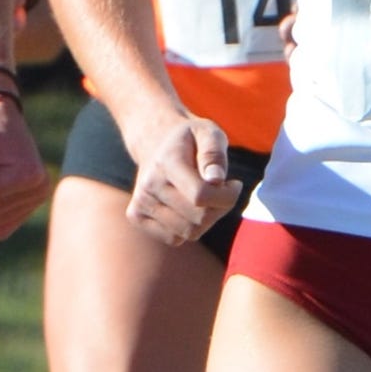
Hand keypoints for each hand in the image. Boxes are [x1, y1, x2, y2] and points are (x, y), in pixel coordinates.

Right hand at [123, 113, 242, 244]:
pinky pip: (174, 239)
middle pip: (199, 218)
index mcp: (166, 162)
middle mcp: (148, 185)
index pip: (200, 195)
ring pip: (189, 232)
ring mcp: (139, 202)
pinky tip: (191, 208)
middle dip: (221, 208)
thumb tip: (216, 180)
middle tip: (224, 191)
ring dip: (208, 220)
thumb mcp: (209, 132)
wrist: (155, 141)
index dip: (227, 196)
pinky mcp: (136, 216)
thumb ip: (214, 154)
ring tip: (208, 198)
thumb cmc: (189, 139)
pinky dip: (190, 228)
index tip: (235, 183)